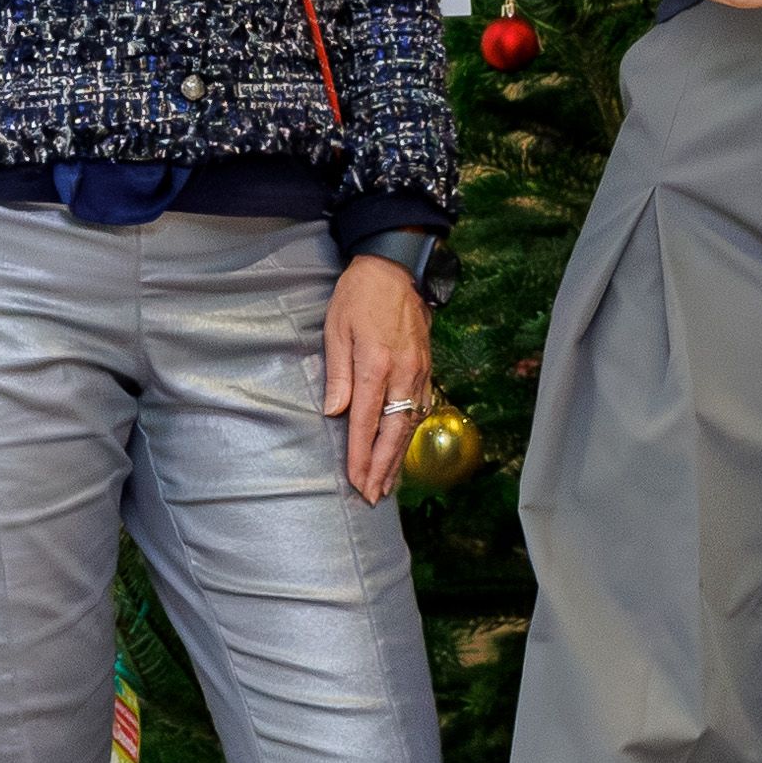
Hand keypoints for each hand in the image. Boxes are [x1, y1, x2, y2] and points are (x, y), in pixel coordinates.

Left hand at [320, 253, 433, 501]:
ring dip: (399, 458)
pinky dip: (411, 434)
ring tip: (387, 484)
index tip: (356, 481)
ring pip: (410, 425)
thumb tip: (334, 413)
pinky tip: (402, 449)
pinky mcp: (427, 368)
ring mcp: (419, 372)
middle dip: (383, 468)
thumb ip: (337, 373)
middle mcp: (403, 374)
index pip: (366, 422)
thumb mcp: (336, 328)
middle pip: (394, 432)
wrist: (396, 266)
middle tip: (372, 496)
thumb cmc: (358, 295)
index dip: (361, 456)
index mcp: (375, 365)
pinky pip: (421, 409)